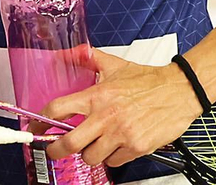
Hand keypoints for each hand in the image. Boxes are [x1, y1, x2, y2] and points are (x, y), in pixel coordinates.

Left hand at [42, 49, 203, 167]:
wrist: (179, 90)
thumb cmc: (148, 80)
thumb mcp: (115, 65)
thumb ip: (89, 58)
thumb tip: (67, 53)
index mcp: (97, 95)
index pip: (58, 109)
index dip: (41, 120)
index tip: (36, 126)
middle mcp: (106, 116)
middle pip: (68, 143)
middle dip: (55, 150)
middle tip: (54, 149)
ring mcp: (120, 134)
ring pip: (90, 157)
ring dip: (89, 153)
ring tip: (95, 143)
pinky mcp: (135, 147)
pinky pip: (113, 162)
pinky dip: (111, 157)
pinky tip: (116, 145)